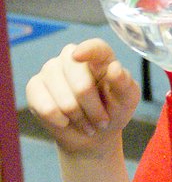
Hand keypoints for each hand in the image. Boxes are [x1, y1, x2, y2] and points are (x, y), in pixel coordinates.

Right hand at [25, 38, 139, 154]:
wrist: (93, 133)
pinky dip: (59, 121)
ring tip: (86, 123)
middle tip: (101, 122)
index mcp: (99, 57)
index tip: (79, 56)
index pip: (95, 47)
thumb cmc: (113, 111)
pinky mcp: (35, 86)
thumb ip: (124, 84)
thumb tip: (115, 68)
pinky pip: (46, 107)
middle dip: (93, 109)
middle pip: (80, 82)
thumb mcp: (127, 100)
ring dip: (78, 118)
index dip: (88, 50)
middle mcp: (72, 57)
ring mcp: (51, 69)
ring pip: (63, 98)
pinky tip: (66, 121)